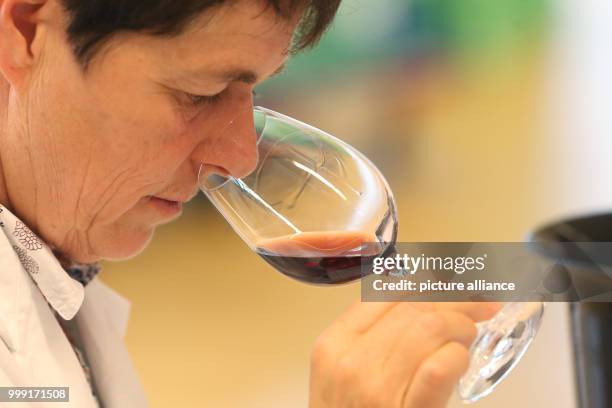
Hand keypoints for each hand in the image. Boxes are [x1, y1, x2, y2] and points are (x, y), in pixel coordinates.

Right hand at [309, 301, 500, 407]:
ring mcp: (379, 388)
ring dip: (462, 326)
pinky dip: (458, 356)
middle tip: (478, 306)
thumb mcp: (338, 372)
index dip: (425, 286)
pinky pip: (440, 367)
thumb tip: (415, 301)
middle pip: (413, 309)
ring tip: (471, 334)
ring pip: (430, 329)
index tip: (448, 286)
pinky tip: (462, 358)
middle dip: (454, 302)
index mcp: (334, 344)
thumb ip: (366, 335)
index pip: (384, 296)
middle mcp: (353, 361)